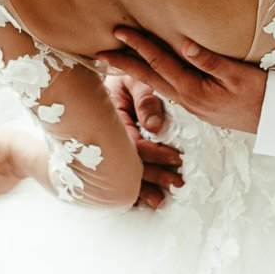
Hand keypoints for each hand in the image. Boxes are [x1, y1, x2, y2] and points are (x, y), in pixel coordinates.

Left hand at [98, 30, 266, 135]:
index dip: (138, 46)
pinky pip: (170, 90)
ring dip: (137, 72)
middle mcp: (188, 100)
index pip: (160, 63)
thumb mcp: (239, 75)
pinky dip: (154, 80)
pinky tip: (151, 73)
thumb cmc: (262, 95)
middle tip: (100, 53)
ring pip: (158, 86)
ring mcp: (193, 106)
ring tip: (118, 61)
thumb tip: (184, 44)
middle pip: (150, 79)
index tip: (119, 32)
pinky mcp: (200, 107)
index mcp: (195, 91)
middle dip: (124, 65)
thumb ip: (211, 61)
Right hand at [104, 74, 183, 210]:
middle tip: (176, 184)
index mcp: (111, 117)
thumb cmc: (123, 72)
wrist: (98, 72)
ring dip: (140, 188)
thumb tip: (156, 128)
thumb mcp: (134, 80)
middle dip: (152, 176)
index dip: (155, 154)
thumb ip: (146, 100)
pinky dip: (128, 188)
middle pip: (127, 163)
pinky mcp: (105, 152)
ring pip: (121, 172)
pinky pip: (114, 173)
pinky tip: (138, 201)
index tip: (176, 159)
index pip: (134, 143)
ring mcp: (103, 146)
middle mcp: (104, 135)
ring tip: (160, 201)